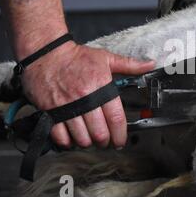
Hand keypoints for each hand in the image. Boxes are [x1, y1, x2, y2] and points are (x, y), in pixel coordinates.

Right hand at [21, 42, 154, 148]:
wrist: (46, 54)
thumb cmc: (77, 57)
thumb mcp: (106, 58)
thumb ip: (130, 65)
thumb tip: (150, 65)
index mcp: (100, 87)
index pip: (115, 118)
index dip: (120, 134)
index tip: (121, 140)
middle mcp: (84, 99)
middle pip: (99, 132)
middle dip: (105, 141)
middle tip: (106, 141)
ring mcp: (66, 107)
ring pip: (81, 137)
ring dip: (88, 143)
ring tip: (91, 139)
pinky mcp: (50, 111)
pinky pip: (60, 136)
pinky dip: (68, 142)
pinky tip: (73, 138)